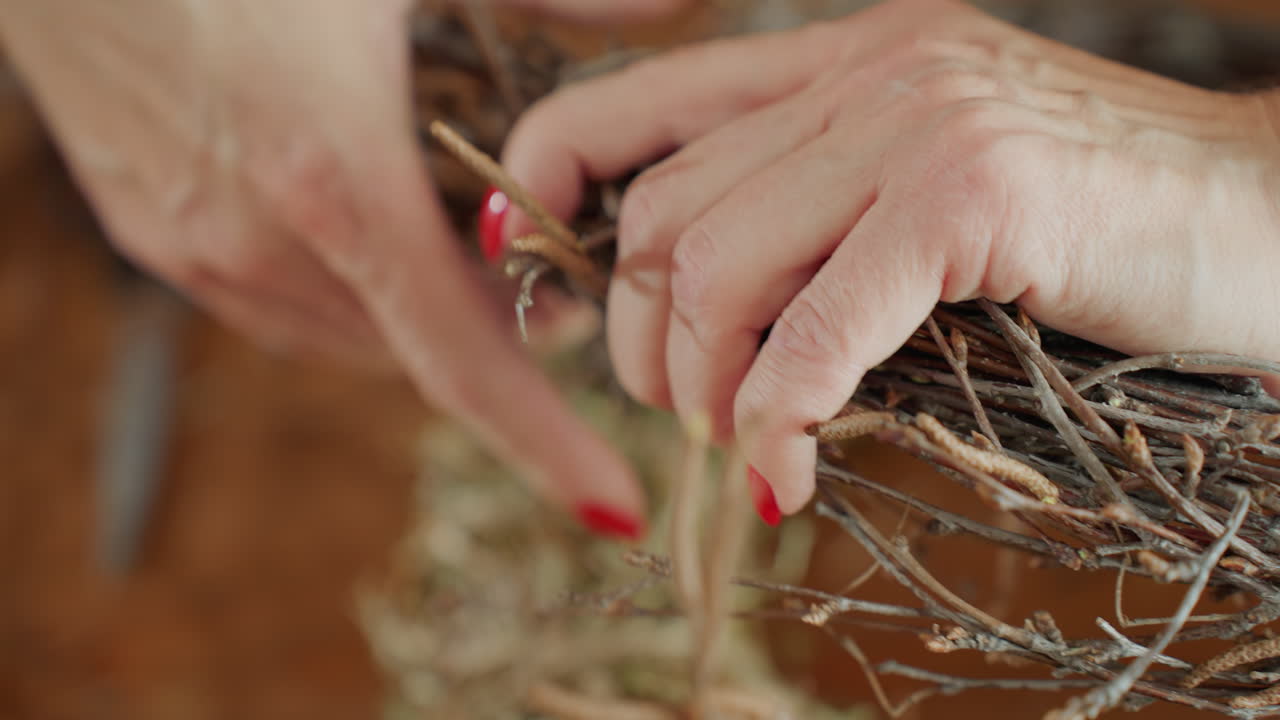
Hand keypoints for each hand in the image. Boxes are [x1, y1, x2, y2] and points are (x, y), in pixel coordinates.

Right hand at [0, 0, 683, 538]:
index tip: (614, 509)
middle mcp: (263, 242)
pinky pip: (276, 304)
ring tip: (453, 242)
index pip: (465, 362)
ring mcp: (197, 247)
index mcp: (339, 184)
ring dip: (413, 311)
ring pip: (349, 333)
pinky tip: (356, 228)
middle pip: (417, 345)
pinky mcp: (151, 234)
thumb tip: (672, 5)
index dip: (548, 444)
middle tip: (546, 282)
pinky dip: (340, 291)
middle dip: (494, 337)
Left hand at [500, 0, 1279, 519]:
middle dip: (646, 339)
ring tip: (749, 443)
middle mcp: (865, 72)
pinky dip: (781, 409)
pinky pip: (819, 320)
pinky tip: (789, 470)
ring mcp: (918, 121)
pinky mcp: (972, 192)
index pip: (639, 102)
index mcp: (839, 62)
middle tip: (691, 414)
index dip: (553, 171)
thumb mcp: (927, 206)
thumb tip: (706, 324)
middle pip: (664, 213)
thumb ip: (820, 228)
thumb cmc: (1100, 230)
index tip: (530, 259)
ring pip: (715, 263)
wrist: (1274, 218)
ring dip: (707, 386)